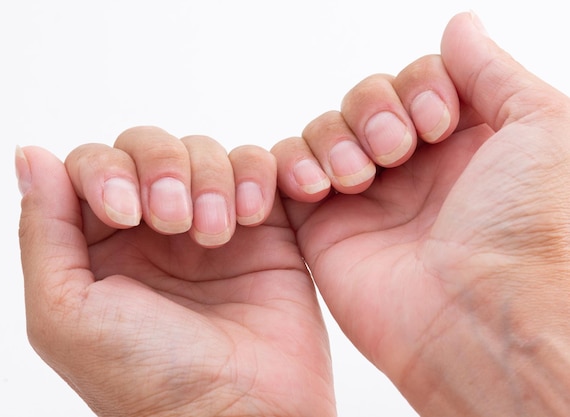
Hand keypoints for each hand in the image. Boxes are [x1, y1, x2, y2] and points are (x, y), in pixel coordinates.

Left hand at [16, 127, 334, 415]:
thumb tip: (32, 155)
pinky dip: (255, 176)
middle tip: (174, 221)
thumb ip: (43, 231)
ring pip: (205, 151)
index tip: (124, 212)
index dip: (107, 170)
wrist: (242, 415)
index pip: (94, 165)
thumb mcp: (65, 313)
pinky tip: (251, 218)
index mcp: (102, 246)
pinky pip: (258, 168)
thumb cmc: (149, 381)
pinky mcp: (265, 227)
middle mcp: (155, 230)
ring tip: (217, 235)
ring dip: (210, 178)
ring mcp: (211, 224)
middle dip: (162, 168)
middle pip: (150, 146)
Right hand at [273, 12, 569, 414]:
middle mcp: (416, 170)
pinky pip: (289, 173)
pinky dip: (294, 164)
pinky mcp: (324, 227)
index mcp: (467, 145)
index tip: (439, 121)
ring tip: (362, 175)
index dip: (419, 85)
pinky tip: (321, 185)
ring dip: (338, 137)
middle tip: (398, 148)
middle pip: (368, 99)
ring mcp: (368, 198)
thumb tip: (460, 27)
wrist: (478, 321)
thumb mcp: (542, 128)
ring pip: (326, 130)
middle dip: (376, 110)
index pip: (419, 81)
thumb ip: (492, 71)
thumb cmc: (527, 234)